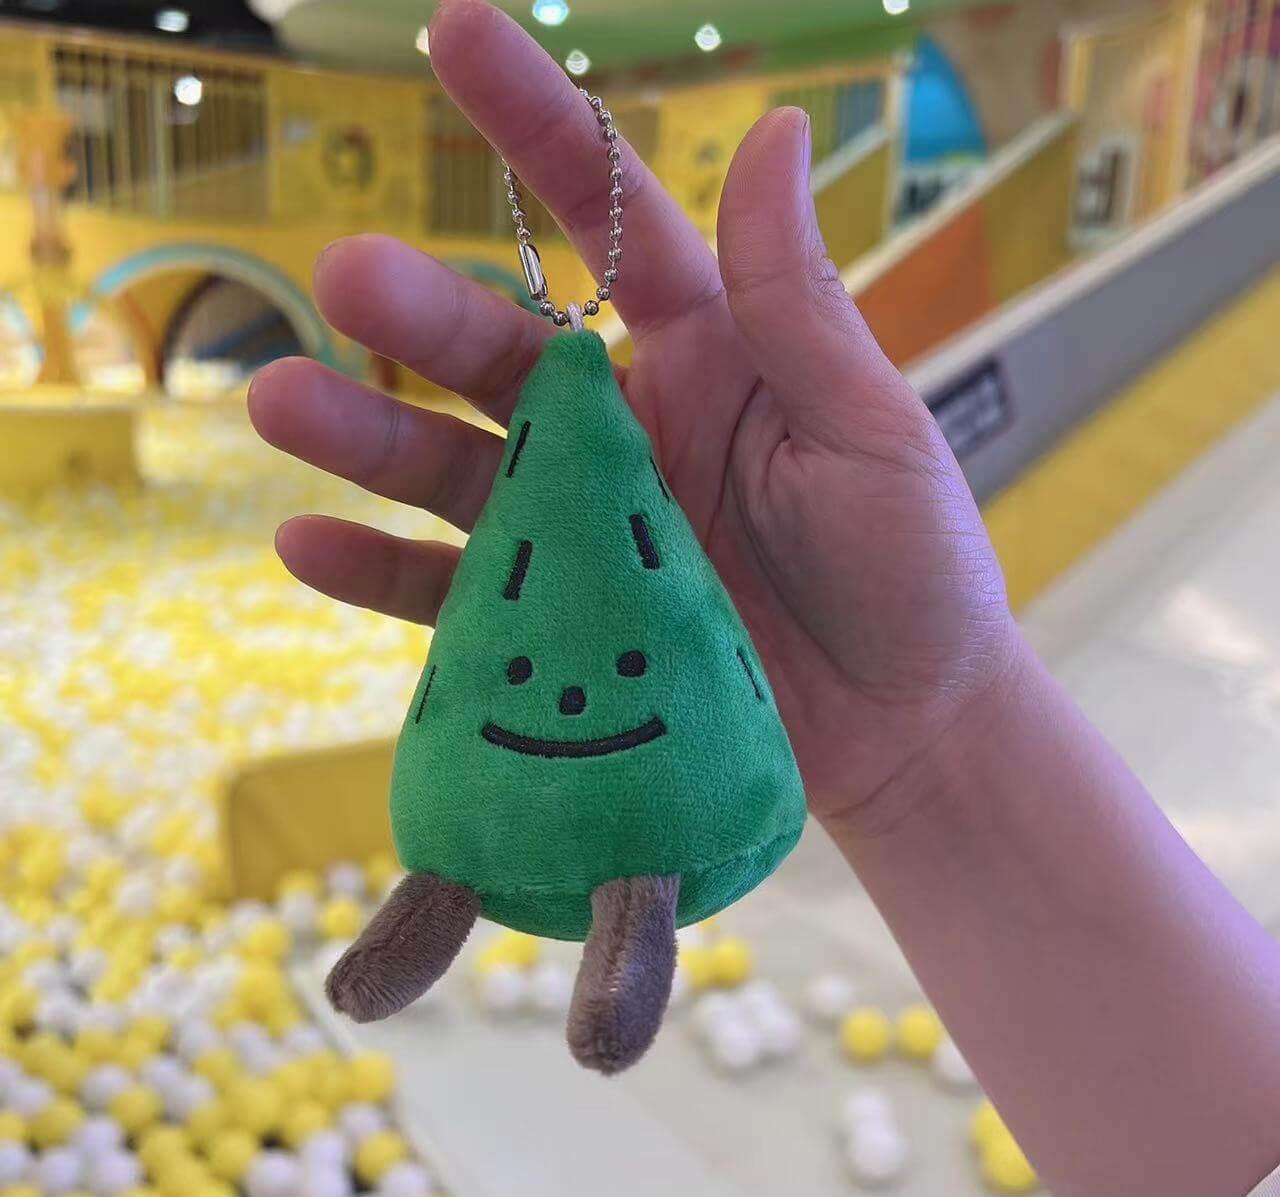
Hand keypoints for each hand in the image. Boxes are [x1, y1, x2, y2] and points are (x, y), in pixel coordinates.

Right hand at [247, 0, 1016, 826]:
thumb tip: (774, 128)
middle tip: (344, 277)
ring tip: (278, 405)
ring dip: (367, 437)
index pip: (612, 221)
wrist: (904, 732)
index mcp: (709, 356)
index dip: (538, 127)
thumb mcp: (869, 428)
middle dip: (422, 312)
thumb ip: (799, 302)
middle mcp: (629, 429)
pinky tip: (305, 543)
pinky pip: (455, 596)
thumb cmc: (910, 571)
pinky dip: (381, 573)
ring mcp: (586, 532)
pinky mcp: (562, 631)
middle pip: (502, 353)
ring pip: (456, 469)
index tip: (456, 36)